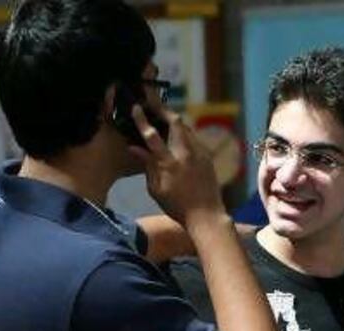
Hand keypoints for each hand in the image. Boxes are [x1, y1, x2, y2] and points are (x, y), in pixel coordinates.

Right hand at [128, 104, 223, 229]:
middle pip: (176, 122)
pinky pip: (195, 138)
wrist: (206, 215)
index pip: (152, 136)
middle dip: (164, 109)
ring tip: (166, 116)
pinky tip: (180, 135)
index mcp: (169, 163)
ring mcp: (199, 154)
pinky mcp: (208, 157)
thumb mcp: (156, 189)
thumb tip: (134, 148)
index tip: (136, 107)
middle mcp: (185, 154)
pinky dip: (185, 133)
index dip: (143, 120)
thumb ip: (147, 166)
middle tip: (155, 103)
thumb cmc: (176, 206)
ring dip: (176, 120)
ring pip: (187, 128)